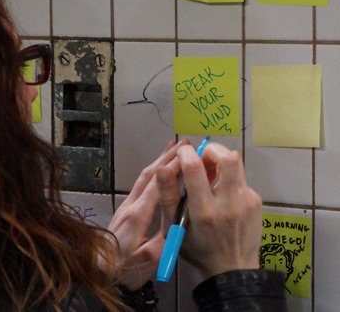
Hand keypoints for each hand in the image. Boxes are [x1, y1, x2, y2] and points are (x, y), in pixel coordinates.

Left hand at [102, 139, 186, 289]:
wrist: (98, 273)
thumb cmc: (126, 269)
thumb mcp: (151, 257)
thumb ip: (165, 234)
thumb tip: (181, 214)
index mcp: (138, 215)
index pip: (157, 184)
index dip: (173, 167)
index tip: (189, 153)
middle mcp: (130, 205)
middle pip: (148, 175)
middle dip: (167, 157)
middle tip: (184, 143)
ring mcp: (125, 206)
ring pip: (142, 177)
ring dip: (158, 161)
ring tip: (171, 148)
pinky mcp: (124, 211)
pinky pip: (139, 184)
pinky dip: (151, 172)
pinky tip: (157, 170)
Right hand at [157, 143, 261, 279]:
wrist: (233, 270)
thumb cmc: (197, 249)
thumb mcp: (174, 228)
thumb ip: (168, 197)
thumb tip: (162, 168)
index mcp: (204, 211)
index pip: (195, 168)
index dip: (186, 153)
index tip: (182, 152)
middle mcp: (229, 203)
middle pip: (227, 158)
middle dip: (211, 150)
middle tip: (201, 158)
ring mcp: (247, 201)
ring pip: (237, 164)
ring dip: (221, 161)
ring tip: (210, 174)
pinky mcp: (257, 201)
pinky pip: (241, 179)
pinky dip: (228, 179)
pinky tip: (222, 195)